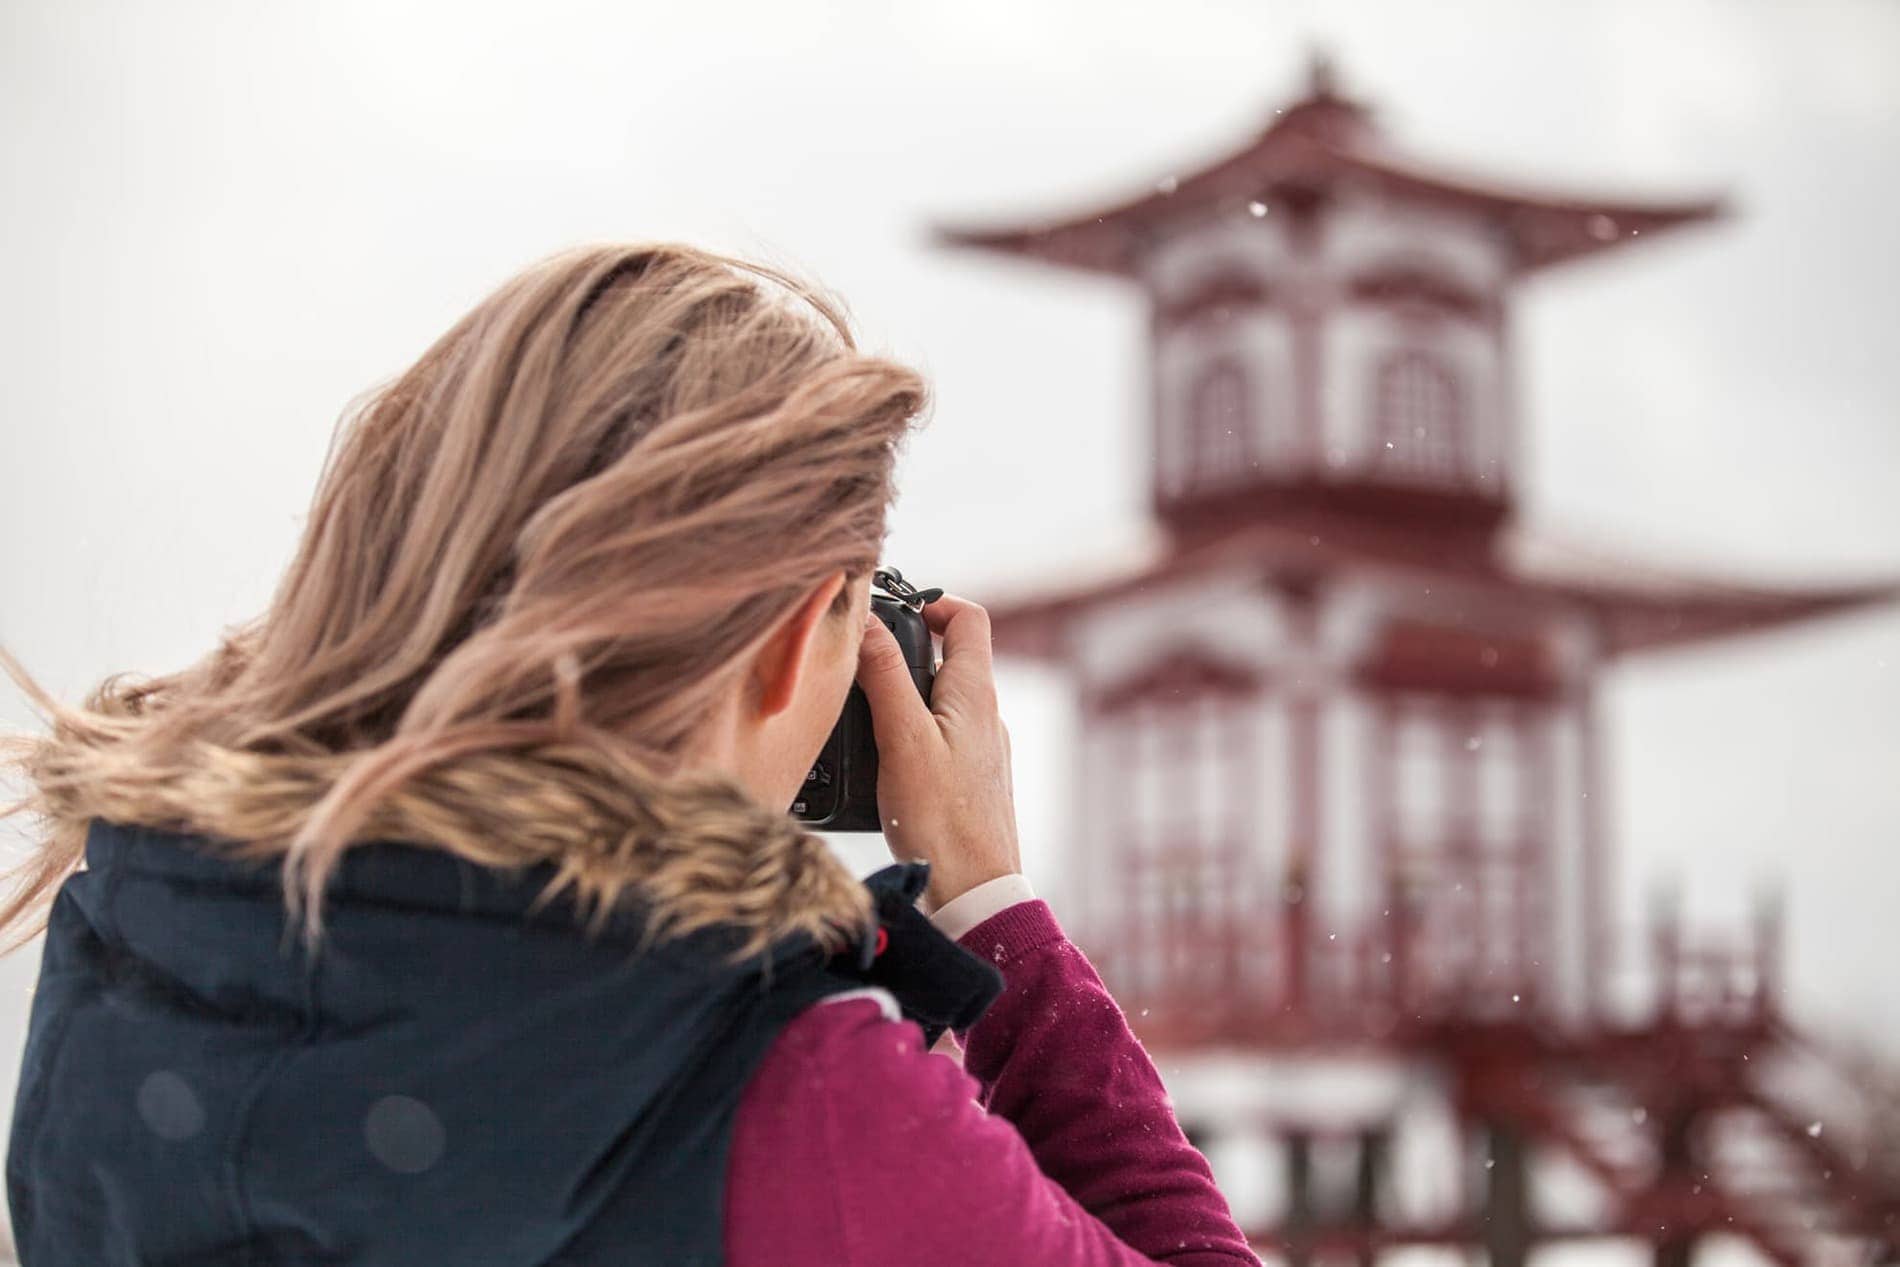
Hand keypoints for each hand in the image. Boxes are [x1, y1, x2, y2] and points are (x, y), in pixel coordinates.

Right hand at [854, 593, 1022, 912]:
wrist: (974, 894)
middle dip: (907, 646)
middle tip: (862, 656)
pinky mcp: (970, 781)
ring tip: (862, 705)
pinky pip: (940, 735)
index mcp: (976, 694)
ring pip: (943, 698)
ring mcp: (982, 750)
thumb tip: (867, 620)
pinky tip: (882, 756)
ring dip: (905, 691)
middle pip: (952, 656)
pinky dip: (911, 729)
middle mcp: (986, 716)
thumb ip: (884, 676)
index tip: (891, 610)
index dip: (932, 603)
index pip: (968, 618)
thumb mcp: (902, 739)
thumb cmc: (942, 820)